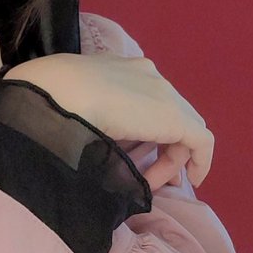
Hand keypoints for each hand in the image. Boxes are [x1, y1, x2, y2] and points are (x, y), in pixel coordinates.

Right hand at [3, 52, 213, 188]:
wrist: (55, 91)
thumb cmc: (52, 102)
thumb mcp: (74, 107)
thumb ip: (91, 116)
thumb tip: (93, 139)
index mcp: (120, 70)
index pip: (144, 101)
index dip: (144, 132)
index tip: (134, 156)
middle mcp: (146, 76)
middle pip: (168, 114)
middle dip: (163, 146)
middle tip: (150, 175)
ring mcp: (162, 93)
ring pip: (183, 128)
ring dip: (171, 158)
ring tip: (155, 183)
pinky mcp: (174, 116)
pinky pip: (200, 141)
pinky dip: (200, 161)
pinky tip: (192, 181)